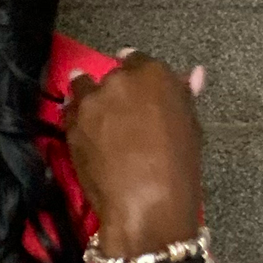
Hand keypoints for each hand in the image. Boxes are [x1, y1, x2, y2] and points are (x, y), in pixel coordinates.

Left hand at [62, 53, 204, 256]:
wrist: (145, 202)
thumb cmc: (177, 167)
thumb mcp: (189, 126)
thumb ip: (182, 95)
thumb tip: (193, 74)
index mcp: (154, 73)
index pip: (137, 60)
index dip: (135, 74)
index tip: (134, 87)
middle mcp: (120, 79)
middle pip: (110, 76)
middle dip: (113, 89)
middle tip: (117, 111)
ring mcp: (92, 101)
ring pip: (82, 88)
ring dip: (87, 97)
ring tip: (93, 116)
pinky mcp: (71, 125)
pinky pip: (69, 112)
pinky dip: (75, 118)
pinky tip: (83, 131)